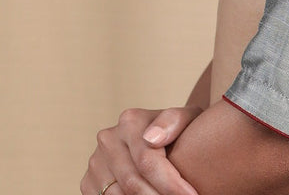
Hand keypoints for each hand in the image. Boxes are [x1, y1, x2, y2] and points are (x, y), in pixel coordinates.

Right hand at [81, 105, 202, 194]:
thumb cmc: (178, 130)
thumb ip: (174, 122)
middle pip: (133, 184)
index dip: (171, 184)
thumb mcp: (186, 119)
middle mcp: (108, 139)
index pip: (148, 162)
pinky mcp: (88, 182)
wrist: (159, 137)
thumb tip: (152, 138)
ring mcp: (95, 161)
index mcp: (130, 121)